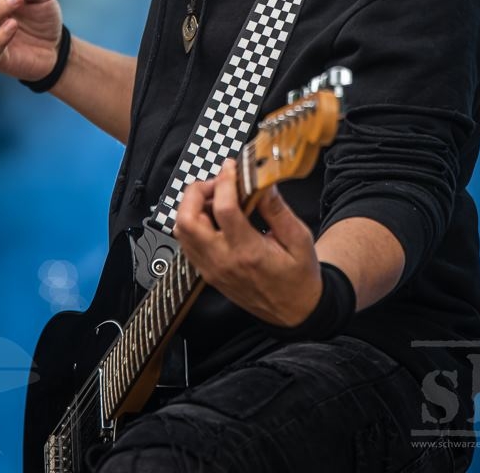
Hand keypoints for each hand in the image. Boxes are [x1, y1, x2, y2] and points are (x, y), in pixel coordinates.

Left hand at [173, 159, 322, 326]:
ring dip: (192, 207)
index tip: (232, 167)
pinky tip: (214, 216)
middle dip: (196, 192)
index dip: (224, 181)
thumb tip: (262, 181)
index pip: (223, 209)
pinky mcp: (208, 273)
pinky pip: (187, 243)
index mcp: (248, 252)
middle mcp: (223, 261)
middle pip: (187, 220)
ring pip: (181, 231)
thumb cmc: (299, 276)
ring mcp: (211, 269)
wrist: (295, 311)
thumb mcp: (298, 238)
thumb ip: (277, 208)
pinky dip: (193, 223)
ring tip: (217, 198)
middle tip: (218, 182)